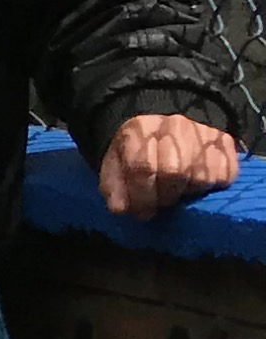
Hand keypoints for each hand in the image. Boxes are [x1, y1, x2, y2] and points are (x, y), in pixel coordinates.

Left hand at [98, 110, 240, 215]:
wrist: (164, 129)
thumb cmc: (137, 153)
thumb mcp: (116, 167)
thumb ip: (113, 188)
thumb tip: (120, 209)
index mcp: (140, 130)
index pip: (143, 167)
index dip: (142, 196)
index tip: (142, 212)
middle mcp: (174, 126)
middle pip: (175, 172)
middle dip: (165, 196)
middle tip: (161, 202)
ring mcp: (202, 133)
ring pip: (202, 177)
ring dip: (187, 192)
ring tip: (178, 190)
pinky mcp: (225, 143)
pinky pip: (225, 175)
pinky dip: (211, 187)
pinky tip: (196, 182)